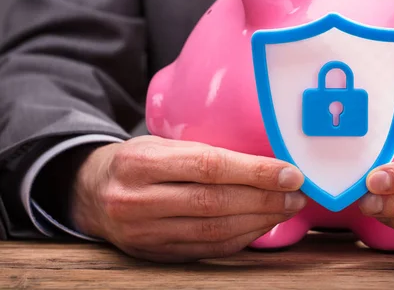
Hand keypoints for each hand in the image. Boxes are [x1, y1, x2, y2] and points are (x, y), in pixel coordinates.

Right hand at [70, 135, 306, 261]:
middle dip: (265, 199)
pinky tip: (262, 225)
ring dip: (259, 220)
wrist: (92, 194)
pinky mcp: (154, 254)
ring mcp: (144, 232)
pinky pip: (207, 249)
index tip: (290, 173)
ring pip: (214, 230)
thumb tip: (265, 163)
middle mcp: (137, 200)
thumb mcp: (159, 144)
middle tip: (296, 194)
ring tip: (286, 208)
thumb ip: (203, 153)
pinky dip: (241, 238)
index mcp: (140, 162)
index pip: (208, 166)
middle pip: (214, 202)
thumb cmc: (137, 162)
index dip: (255, 171)